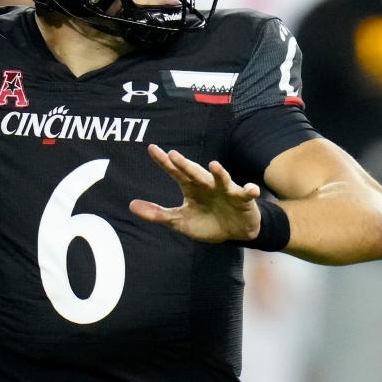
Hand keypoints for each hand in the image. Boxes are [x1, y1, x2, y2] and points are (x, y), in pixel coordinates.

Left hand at [129, 144, 261, 242]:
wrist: (234, 232)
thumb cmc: (207, 222)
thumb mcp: (180, 221)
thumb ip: (157, 214)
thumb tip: (131, 205)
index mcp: (191, 187)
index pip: (175, 173)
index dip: (164, 162)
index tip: (152, 149)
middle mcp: (207, 184)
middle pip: (195, 173)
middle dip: (185, 165)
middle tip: (173, 155)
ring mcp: (226, 190)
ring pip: (222, 179)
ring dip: (219, 173)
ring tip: (213, 165)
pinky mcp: (243, 200)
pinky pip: (246, 194)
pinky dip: (249, 190)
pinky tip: (251, 189)